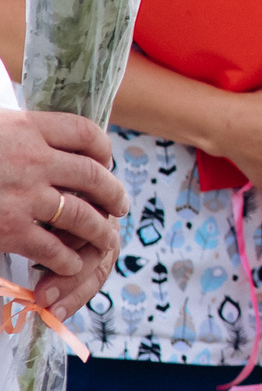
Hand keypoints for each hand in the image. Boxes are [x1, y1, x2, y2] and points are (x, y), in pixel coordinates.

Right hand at [0, 111, 126, 310]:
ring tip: (106, 236)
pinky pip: (54, 247)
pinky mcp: (11, 229)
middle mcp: (32, 159)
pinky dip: (68, 257)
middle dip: (113, 191)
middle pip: (93, 175)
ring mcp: (24, 196)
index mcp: (25, 127)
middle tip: (121, 204)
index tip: (106, 160)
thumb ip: (14, 134)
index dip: (102, 148)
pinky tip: (69, 262)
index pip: (83, 132)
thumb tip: (40, 139)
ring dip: (100, 229)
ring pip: (82, 214)